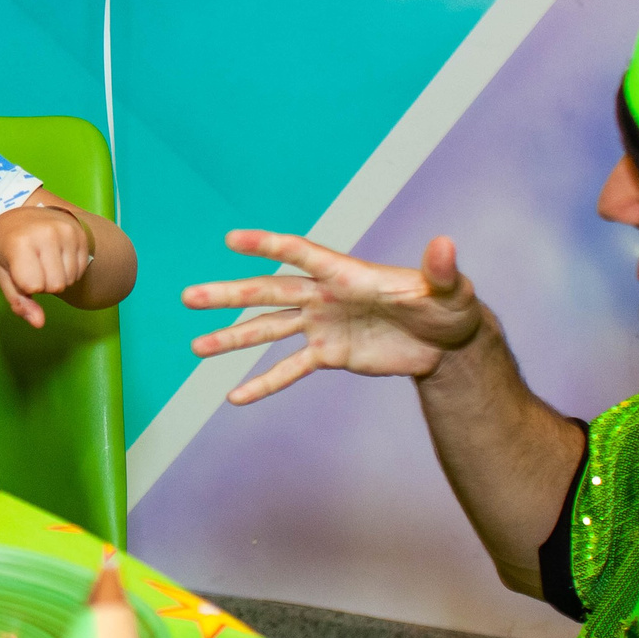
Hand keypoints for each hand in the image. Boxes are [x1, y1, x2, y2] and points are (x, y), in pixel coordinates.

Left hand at [0, 204, 92, 328]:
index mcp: (20, 243)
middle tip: (33, 266)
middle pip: (56, 285)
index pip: (34, 286)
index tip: (19, 270)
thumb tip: (39, 323)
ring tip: (44, 260)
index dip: (26, 285)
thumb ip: (18, 301)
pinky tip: (56, 257)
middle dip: (44, 284)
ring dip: (57, 277)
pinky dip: (68, 270)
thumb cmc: (7, 248)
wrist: (21, 215)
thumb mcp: (3, 274)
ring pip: (69, 279)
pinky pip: (80, 270)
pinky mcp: (80, 234)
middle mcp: (45, 233)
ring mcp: (66, 231)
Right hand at [181, 230, 484, 404]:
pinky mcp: (328, 354)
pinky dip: (263, 383)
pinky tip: (235, 397)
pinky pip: (289, 370)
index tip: (232, 240)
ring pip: (268, 329)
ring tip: (196, 347)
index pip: (300, 254)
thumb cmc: (448, 306)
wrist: (446, 343)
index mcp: (346, 273)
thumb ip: (441, 270)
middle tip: (189, 297)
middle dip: (228, 295)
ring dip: (231, 338)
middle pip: (268, 292)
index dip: (268, 245)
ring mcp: (322, 325)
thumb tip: (446, 246)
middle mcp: (324, 296)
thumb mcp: (450, 289)